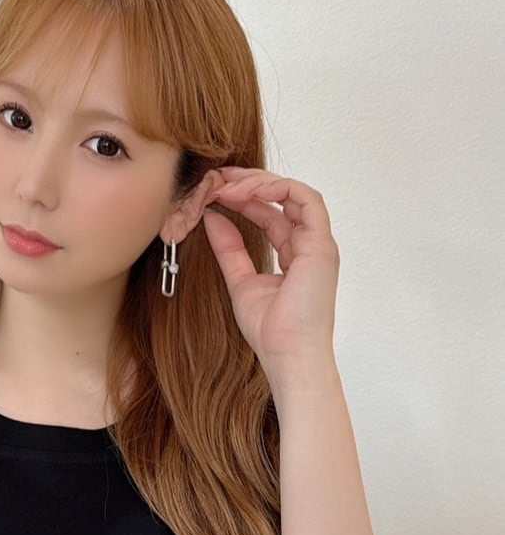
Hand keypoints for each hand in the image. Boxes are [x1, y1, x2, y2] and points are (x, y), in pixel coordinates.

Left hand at [202, 166, 340, 395]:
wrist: (288, 354)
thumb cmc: (271, 331)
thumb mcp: (240, 281)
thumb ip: (229, 249)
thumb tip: (212, 219)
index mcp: (295, 256)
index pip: (271, 215)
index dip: (244, 199)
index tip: (215, 193)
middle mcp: (310, 246)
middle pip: (282, 199)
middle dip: (249, 184)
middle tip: (217, 179)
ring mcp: (318, 244)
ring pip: (294, 193)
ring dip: (259, 184)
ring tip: (228, 185)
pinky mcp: (321, 244)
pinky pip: (305, 199)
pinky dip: (277, 189)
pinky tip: (248, 191)